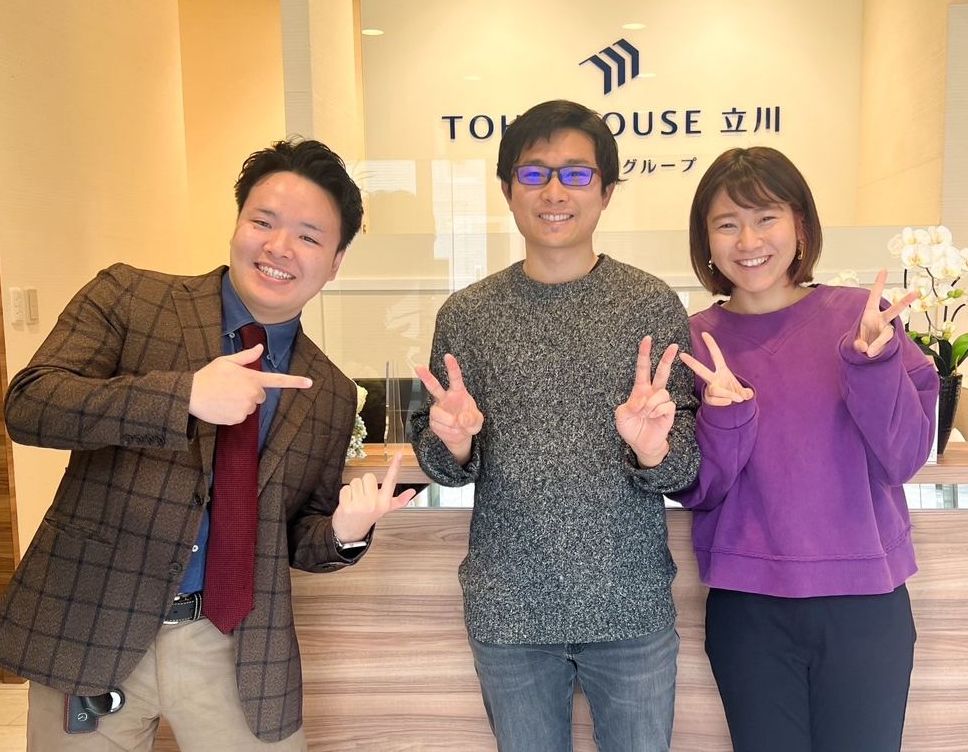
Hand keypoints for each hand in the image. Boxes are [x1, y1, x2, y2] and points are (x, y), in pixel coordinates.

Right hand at [188, 344, 311, 424]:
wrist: (191, 395)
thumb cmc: (208, 376)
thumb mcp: (227, 361)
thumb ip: (246, 356)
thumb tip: (260, 347)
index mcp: (252, 378)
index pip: (277, 379)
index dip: (295, 381)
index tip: (310, 383)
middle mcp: (252, 394)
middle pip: (260, 396)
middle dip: (250, 392)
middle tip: (231, 388)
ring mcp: (246, 408)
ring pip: (250, 407)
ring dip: (241, 403)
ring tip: (224, 396)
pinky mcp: (238, 419)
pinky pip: (241, 417)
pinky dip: (233, 413)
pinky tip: (222, 406)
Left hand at [332, 452, 416, 540]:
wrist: (351, 532)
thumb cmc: (368, 517)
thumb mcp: (385, 509)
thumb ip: (400, 500)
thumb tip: (412, 492)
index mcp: (384, 502)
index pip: (391, 480)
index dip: (396, 466)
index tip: (399, 453)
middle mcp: (374, 503)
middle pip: (368, 476)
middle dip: (364, 483)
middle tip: (363, 495)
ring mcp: (360, 505)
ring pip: (355, 481)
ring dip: (353, 489)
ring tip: (355, 500)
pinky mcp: (347, 506)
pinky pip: (345, 488)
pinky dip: (344, 494)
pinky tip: (348, 502)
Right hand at [414, 353, 483, 464]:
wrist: (461, 437)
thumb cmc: (469, 423)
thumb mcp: (477, 421)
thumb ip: (472, 418)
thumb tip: (461, 419)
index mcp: (458, 392)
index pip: (455, 378)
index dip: (452, 367)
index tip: (448, 356)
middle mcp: (445, 398)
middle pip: (434, 386)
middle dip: (425, 377)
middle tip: (418, 367)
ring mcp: (437, 409)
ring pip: (437, 413)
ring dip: (449, 422)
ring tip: (458, 426)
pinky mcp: (433, 421)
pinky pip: (438, 426)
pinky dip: (449, 432)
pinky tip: (453, 432)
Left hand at [615, 336, 677, 466]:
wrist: (640, 444)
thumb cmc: (631, 427)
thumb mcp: (621, 415)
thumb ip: (629, 405)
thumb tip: (642, 401)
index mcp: (639, 389)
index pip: (643, 368)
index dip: (644, 354)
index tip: (647, 339)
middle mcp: (652, 392)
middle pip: (662, 371)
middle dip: (667, 358)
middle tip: (673, 345)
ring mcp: (662, 401)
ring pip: (662, 392)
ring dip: (650, 404)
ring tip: (645, 414)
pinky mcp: (669, 411)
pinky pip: (666, 405)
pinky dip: (657, 411)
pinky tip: (653, 417)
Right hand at [679, 332, 753, 406]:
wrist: (732, 406)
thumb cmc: (736, 393)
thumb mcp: (744, 392)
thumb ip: (747, 393)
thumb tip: (747, 395)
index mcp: (722, 371)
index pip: (716, 356)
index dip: (711, 345)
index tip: (704, 333)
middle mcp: (714, 378)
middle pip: (701, 370)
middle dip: (691, 362)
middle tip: (682, 355)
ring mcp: (710, 388)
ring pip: (715, 390)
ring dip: (728, 394)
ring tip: (737, 398)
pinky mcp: (708, 399)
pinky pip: (715, 400)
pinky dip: (723, 402)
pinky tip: (729, 402)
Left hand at [854, 269, 917, 357]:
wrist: (866, 352)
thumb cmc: (860, 340)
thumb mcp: (854, 341)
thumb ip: (858, 345)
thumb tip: (866, 349)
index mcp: (869, 313)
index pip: (874, 296)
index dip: (879, 284)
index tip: (884, 269)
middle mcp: (881, 319)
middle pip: (895, 310)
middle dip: (905, 302)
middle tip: (916, 292)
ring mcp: (887, 330)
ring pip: (886, 335)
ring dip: (877, 344)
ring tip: (869, 352)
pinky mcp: (890, 341)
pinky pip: (883, 346)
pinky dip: (876, 350)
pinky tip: (870, 354)